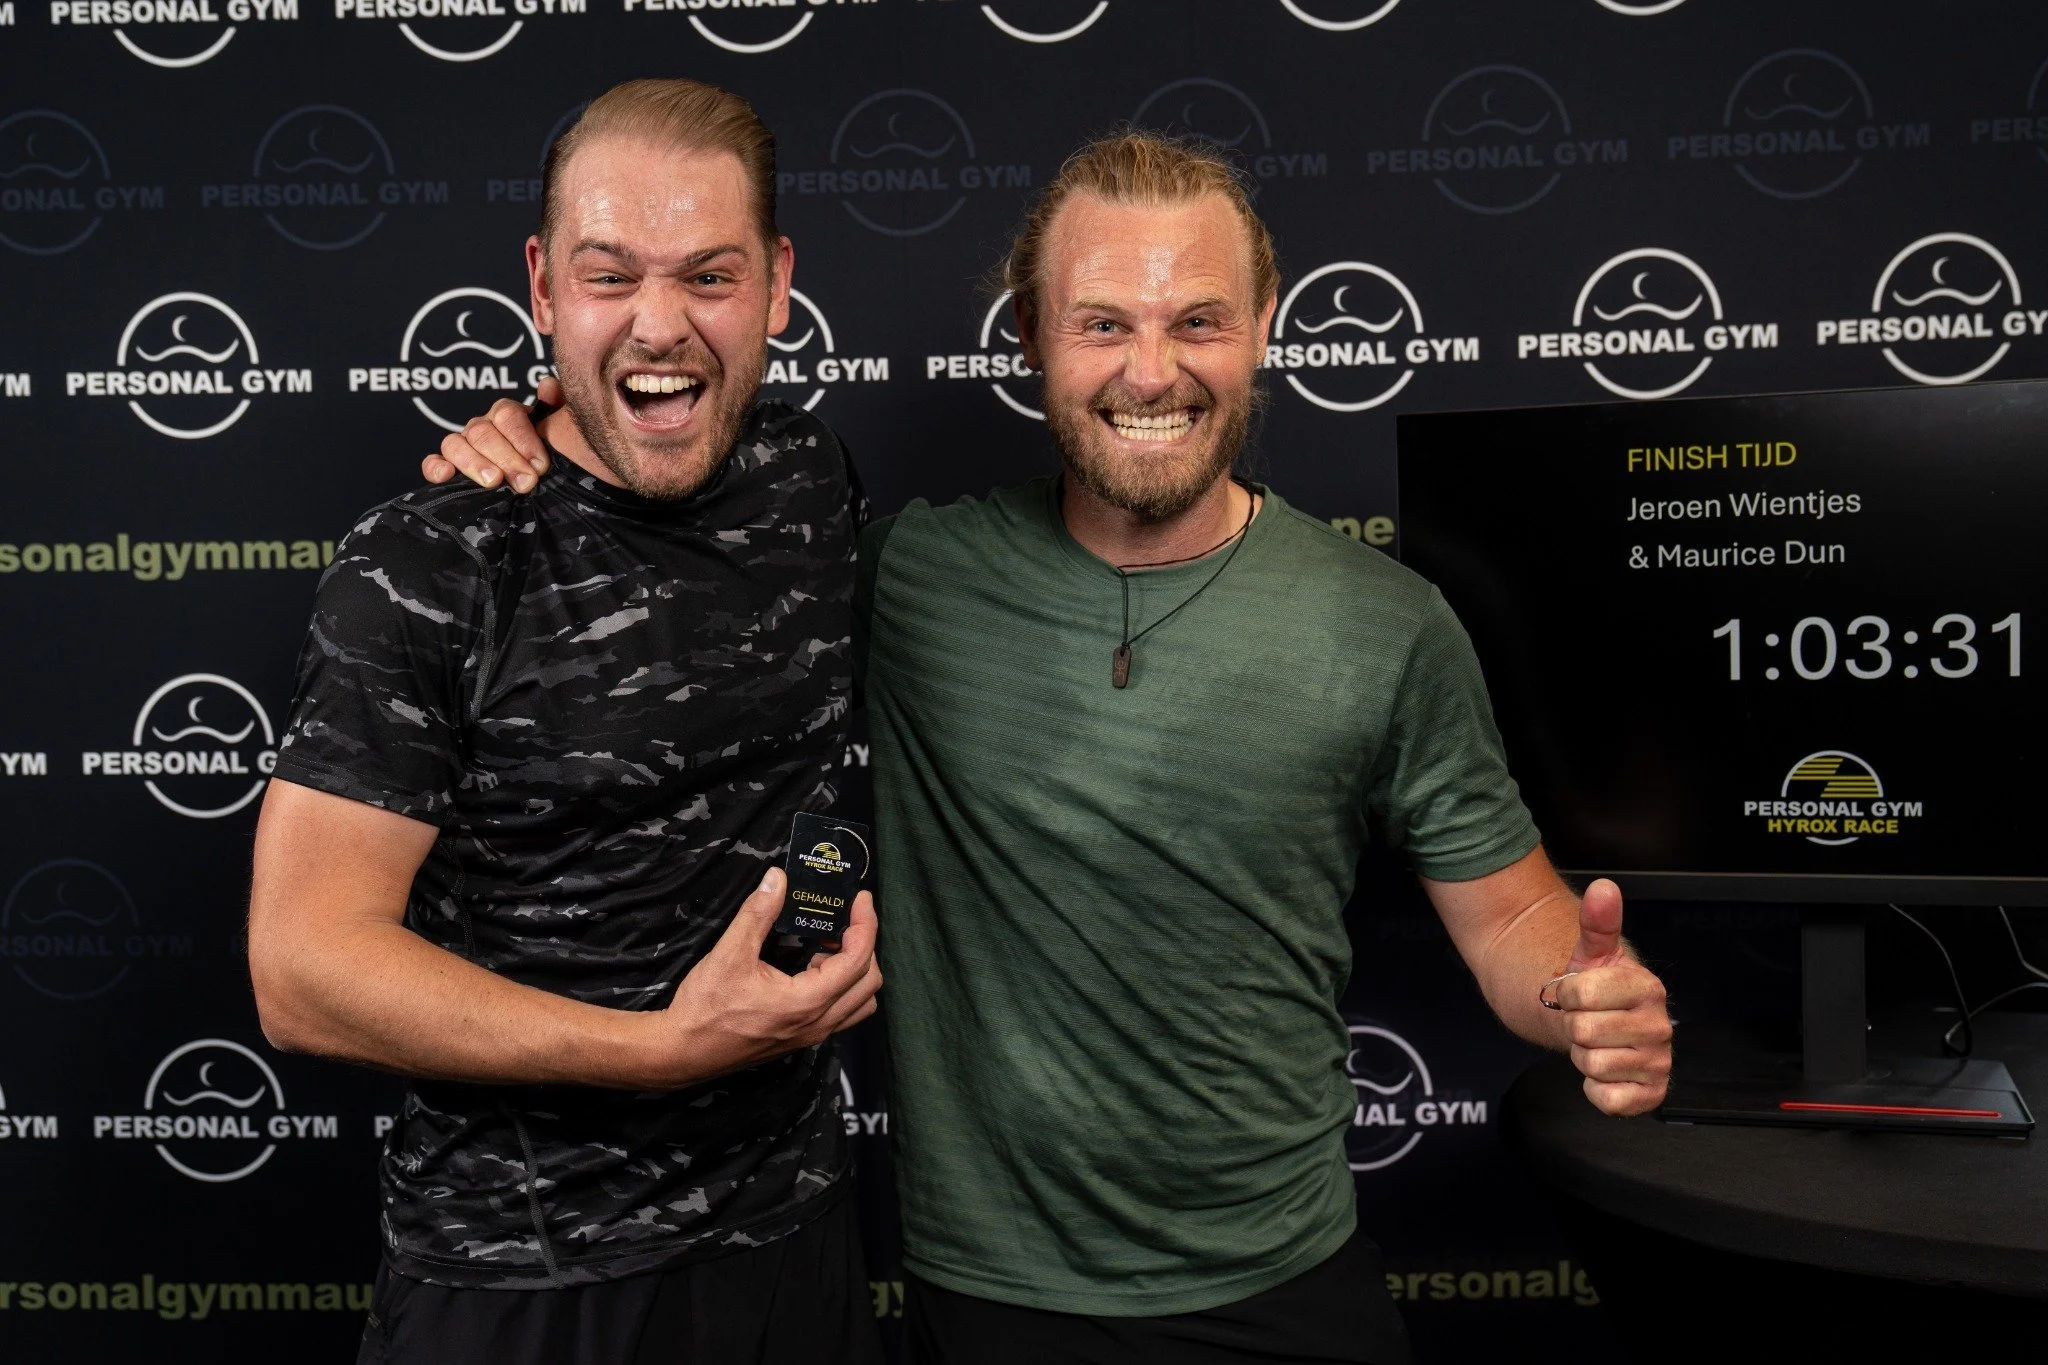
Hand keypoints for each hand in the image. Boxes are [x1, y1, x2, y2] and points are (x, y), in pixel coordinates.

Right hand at [423, 374, 561, 491]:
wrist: (540, 483)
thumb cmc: (552, 456)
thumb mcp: (562, 432)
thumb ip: (557, 407)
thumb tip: (548, 386)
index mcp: (507, 415)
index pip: (507, 415)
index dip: (523, 438)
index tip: (540, 464)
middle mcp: (482, 427)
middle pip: (482, 432)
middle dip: (506, 458)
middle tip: (526, 481)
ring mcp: (462, 446)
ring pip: (455, 444)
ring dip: (473, 462)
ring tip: (494, 481)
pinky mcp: (446, 468)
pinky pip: (432, 464)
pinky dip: (435, 468)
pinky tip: (446, 475)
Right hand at [634, 866, 881, 1088]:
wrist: (683, 1052)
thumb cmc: (705, 1007)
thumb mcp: (729, 954)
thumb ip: (758, 914)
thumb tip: (777, 878)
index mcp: (807, 1002)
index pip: (858, 959)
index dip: (865, 923)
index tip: (860, 898)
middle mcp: (818, 1023)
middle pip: (869, 982)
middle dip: (862, 946)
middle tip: (839, 921)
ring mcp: (812, 1035)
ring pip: (859, 1003)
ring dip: (855, 971)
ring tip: (825, 947)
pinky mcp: (802, 1039)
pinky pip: (842, 1013)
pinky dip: (842, 988)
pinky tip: (810, 968)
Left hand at [1556, 879, 1671, 1116]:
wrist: (1600, 1026)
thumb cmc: (1594, 990)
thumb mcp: (1591, 952)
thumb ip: (1597, 921)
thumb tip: (1604, 888)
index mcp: (1647, 988)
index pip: (1581, 995)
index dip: (1565, 994)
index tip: (1574, 992)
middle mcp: (1659, 1026)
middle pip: (1583, 1031)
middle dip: (1573, 1026)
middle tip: (1585, 1020)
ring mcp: (1657, 1062)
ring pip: (1591, 1064)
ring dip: (1582, 1056)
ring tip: (1596, 1043)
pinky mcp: (1650, 1095)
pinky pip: (1609, 1100)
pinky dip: (1595, 1090)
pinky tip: (1604, 1071)